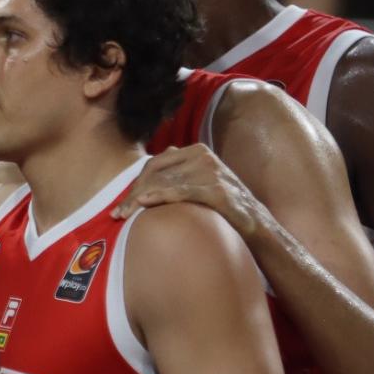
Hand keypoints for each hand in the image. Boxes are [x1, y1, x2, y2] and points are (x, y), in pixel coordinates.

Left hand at [111, 144, 272, 237]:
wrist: (255, 223)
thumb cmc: (221, 205)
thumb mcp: (200, 182)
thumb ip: (180, 172)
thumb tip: (156, 166)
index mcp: (196, 151)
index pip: (155, 164)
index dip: (135, 183)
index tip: (121, 204)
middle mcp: (202, 156)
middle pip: (156, 173)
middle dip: (133, 193)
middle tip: (118, 214)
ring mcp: (211, 171)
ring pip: (164, 182)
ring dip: (140, 199)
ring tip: (125, 216)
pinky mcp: (217, 189)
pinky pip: (182, 191)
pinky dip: (161, 196)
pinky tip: (144, 203)